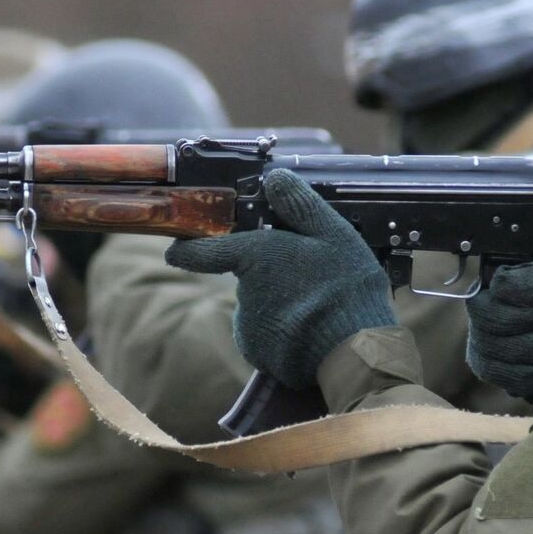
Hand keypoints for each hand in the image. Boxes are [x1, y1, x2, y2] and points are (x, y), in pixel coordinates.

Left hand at [164, 170, 396, 389]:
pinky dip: (282, 332)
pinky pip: (264, 335)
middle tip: (309, 279)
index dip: (187, 249)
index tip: (177, 249)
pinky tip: (311, 329)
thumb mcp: (333, 234)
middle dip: (269, 276)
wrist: (355, 354)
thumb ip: (299, 206)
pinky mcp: (258, 355)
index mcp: (255, 257)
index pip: (202, 252)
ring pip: (257, 307)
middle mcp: (243, 293)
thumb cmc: (347, 288)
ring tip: (317, 308)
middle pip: (246, 278)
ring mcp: (248, 327)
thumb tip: (274, 178)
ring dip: (279, 305)